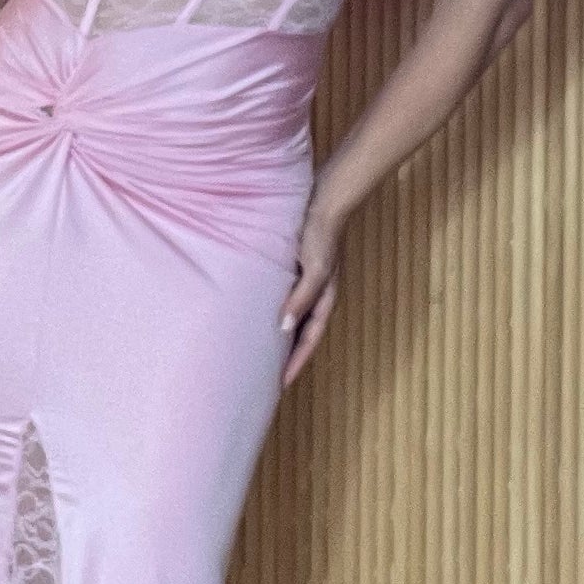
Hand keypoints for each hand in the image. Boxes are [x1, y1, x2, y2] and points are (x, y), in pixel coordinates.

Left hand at [278, 196, 345, 387]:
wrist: (324, 200)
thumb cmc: (320, 234)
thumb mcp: (315, 269)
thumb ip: (301, 298)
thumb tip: (285, 328)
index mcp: (324, 299)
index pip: (309, 339)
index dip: (296, 362)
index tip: (281, 384)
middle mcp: (316, 295)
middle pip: (301, 333)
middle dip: (288, 356)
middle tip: (268, 378)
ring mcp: (306, 282)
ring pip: (292, 317)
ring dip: (280, 336)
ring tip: (260, 354)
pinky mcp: (294, 269)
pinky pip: (284, 299)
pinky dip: (275, 312)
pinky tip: (258, 316)